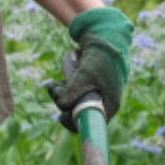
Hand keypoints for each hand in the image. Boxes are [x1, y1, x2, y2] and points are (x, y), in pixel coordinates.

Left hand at [46, 7, 132, 131]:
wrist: (104, 40)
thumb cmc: (99, 59)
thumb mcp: (84, 76)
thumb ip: (72, 92)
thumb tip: (60, 106)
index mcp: (109, 105)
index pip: (91, 124)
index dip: (74, 124)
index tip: (61, 117)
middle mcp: (103, 103)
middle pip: (78, 113)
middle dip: (63, 103)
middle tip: (55, 90)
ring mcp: (95, 95)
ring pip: (73, 103)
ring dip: (61, 94)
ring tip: (56, 83)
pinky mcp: (87, 87)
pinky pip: (72, 93)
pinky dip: (64, 88)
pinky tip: (59, 81)